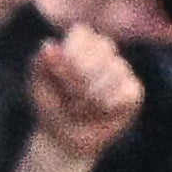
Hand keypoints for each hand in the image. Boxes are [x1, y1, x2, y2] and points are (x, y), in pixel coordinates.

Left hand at [26, 18, 143, 168]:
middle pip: (100, 53)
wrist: (64, 136)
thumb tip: (48, 46)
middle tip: (68, 99)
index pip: (81, 35)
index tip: (56, 77)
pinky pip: (126, 92)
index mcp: (79, 40)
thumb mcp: (38, 84)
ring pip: (114, 72)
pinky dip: (108, 106)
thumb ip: (41, 63)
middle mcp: (103, 49)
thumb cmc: (51, 103)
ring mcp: (121, 68)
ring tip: (81, 108)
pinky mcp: (134, 90)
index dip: (69, 58)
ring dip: (91, 98)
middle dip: (79, 82)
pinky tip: (100, 111)